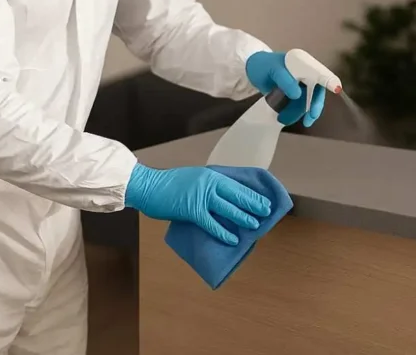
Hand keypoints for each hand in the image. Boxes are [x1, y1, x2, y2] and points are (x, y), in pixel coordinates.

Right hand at [124, 163, 271, 244]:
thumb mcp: (193, 179)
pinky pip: (212, 223)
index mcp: (210, 175)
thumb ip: (208, 186)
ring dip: (244, 217)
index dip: (252, 193)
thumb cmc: (168, 185)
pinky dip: (223, 232)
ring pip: (229, 208)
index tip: (264, 199)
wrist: (148, 186)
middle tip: (267, 212)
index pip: (237, 184)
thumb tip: (222, 199)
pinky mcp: (192, 210)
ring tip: (255, 225)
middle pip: (237, 195)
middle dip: (254, 204)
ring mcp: (201, 196)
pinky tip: (233, 239)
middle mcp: (209, 183)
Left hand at [245, 51, 325, 126]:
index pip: (320, 73)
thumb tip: (297, 95)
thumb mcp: (272, 70)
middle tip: (310, 119)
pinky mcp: (294, 95)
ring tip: (283, 119)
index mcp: (304, 64)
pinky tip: (283, 117)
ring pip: (307, 102)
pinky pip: (298, 106)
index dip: (329, 81)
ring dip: (299, 113)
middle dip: (314, 106)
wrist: (251, 70)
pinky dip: (293, 113)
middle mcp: (306, 74)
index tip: (336, 89)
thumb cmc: (262, 65)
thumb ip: (285, 80)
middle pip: (317, 92)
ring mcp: (301, 85)